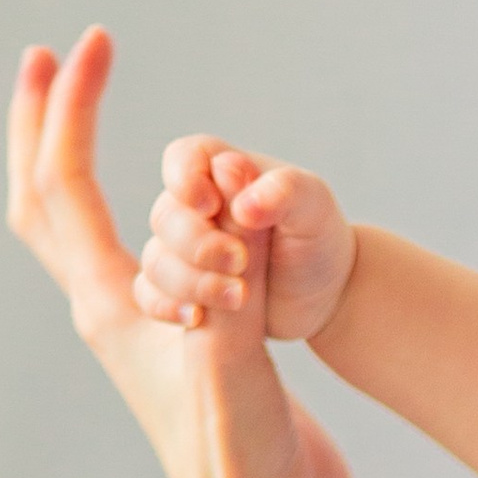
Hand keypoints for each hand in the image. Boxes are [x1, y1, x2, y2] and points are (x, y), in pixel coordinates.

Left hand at [9, 31, 351, 477]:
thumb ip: (226, 284)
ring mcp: (148, 332)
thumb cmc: (244, 462)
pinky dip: (161, 211)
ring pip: (94, 230)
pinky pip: (157, 258)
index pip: (62, 188)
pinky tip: (191, 204)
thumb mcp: (233, 362)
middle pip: (48, 203)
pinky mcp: (191, 348)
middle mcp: (113, 314)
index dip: (69, 110)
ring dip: (95, 165)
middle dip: (46, 126)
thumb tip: (223, 213)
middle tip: (57, 58)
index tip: (89, 45)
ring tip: (115, 119)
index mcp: (109, 309)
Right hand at [137, 135, 357, 345]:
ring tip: (239, 297)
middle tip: (241, 262)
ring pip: (156, 261)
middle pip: (165, 218)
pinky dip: (166, 306)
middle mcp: (192, 206)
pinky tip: (197, 318)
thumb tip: (243, 204)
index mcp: (219, 169)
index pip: (181, 160)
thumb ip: (282, 193)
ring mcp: (182, 250)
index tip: (211, 206)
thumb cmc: (319, 236)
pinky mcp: (182, 290)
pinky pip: (150, 295)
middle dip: (198, 244)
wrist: (326, 291)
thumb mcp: (313, 206)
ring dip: (192, 282)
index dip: (186, 182)